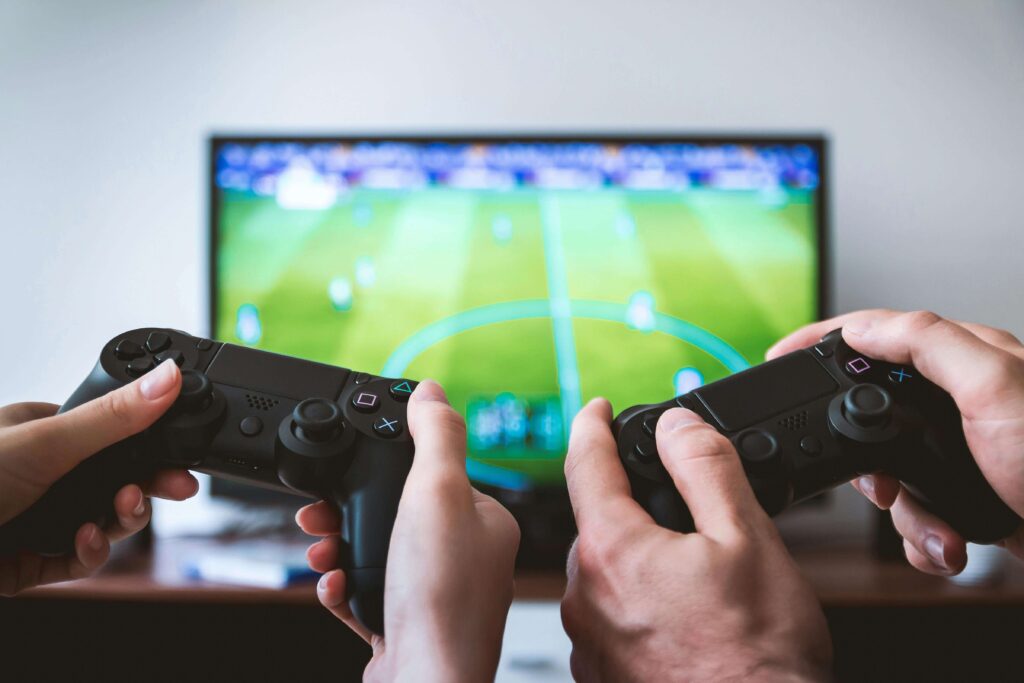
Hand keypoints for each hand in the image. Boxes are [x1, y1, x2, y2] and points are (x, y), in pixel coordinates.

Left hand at [0, 359, 198, 594]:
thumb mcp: (47, 442)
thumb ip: (114, 416)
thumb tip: (167, 379)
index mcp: (41, 432)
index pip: (112, 437)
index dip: (150, 447)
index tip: (181, 457)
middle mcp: (41, 475)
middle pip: (114, 481)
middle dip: (143, 488)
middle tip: (175, 490)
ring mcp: (36, 518)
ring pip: (101, 522)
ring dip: (118, 522)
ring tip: (118, 515)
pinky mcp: (29, 562)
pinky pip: (77, 559)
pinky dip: (89, 553)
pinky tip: (84, 543)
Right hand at [295, 380, 520, 681]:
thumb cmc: (440, 598)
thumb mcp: (436, 492)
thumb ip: (436, 436)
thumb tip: (433, 391)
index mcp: (484, 521)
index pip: (435, 473)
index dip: (388, 466)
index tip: (351, 464)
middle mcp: (466, 558)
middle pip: (398, 514)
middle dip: (351, 510)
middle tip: (319, 513)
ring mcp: (437, 596)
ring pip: (378, 553)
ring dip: (341, 547)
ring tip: (321, 552)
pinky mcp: (408, 628)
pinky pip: (368, 595)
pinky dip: (344, 588)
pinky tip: (335, 587)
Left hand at [561, 400, 831, 681]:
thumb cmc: (756, 660)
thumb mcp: (747, 540)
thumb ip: (706, 469)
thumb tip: (677, 426)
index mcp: (611, 551)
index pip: (585, 463)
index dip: (592, 425)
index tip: (597, 408)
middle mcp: (584, 595)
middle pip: (599, 520)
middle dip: (634, 504)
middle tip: (687, 513)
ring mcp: (589, 640)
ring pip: (607, 569)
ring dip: (640, 557)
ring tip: (698, 577)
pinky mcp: (601, 673)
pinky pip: (611, 615)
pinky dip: (639, 601)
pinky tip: (683, 617)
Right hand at [767, 309, 1023, 574]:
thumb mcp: (994, 388)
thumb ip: (927, 344)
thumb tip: (860, 328)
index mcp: (964, 360)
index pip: (876, 333)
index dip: (822, 341)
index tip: (779, 356)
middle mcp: (960, 401)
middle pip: (870, 408)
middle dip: (863, 455)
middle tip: (872, 479)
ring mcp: (962, 452)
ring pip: (889, 471)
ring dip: (904, 511)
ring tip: (933, 525)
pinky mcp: (967, 495)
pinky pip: (916, 512)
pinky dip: (923, 536)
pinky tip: (947, 541)